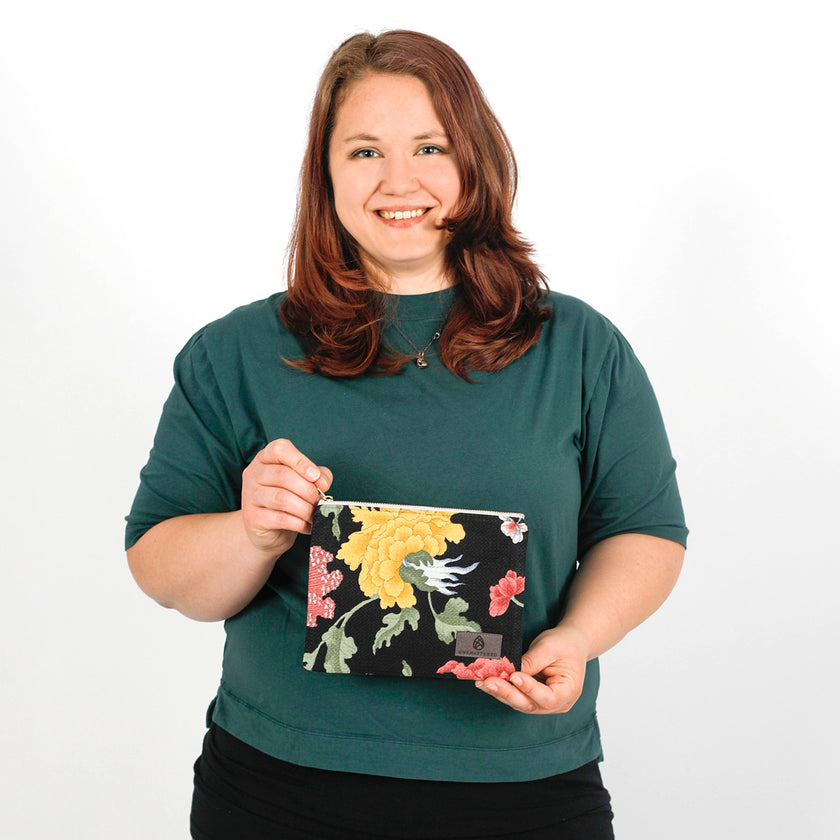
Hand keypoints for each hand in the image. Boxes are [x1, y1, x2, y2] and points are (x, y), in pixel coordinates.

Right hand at [240, 439, 331, 557]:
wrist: (269, 530)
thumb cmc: (287, 499)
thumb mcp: (303, 481)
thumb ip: (318, 475)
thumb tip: (323, 482)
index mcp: (266, 458)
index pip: (279, 449)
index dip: (300, 460)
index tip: (316, 475)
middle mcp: (254, 474)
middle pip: (283, 475)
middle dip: (308, 490)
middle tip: (320, 501)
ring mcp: (250, 496)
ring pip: (281, 498)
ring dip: (305, 508)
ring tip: (315, 514)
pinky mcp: (252, 518)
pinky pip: (280, 519)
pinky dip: (300, 523)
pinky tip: (308, 525)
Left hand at [476, 623, 588, 713]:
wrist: (570, 644)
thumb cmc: (564, 644)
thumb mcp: (550, 648)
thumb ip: (532, 661)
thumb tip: (510, 671)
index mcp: (568, 692)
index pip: (547, 697)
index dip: (529, 688)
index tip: (514, 676)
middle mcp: (556, 704)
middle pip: (529, 704)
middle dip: (507, 692)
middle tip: (488, 681)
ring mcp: (543, 704)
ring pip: (519, 703)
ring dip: (499, 692)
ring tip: (482, 681)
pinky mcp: (531, 699)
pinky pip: (515, 697)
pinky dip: (501, 690)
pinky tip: (486, 682)